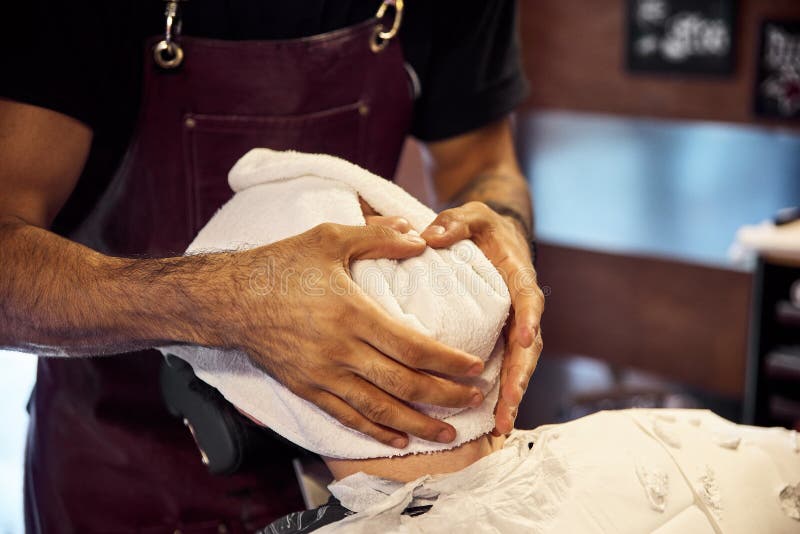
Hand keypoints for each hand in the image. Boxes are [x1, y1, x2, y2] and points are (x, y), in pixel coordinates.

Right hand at [207, 223, 485, 447]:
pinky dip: (375, 431)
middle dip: (445, 395)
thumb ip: (377, 236)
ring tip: (448, 433)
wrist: (230, 299)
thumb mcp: (329, 238)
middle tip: (475, 399)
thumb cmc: (281, 264)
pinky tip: (398, 440)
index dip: (447, 362)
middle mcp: (340, 351)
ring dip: (417, 423)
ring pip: (380, 408)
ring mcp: (322, 375)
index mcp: (352, 313)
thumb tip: (420, 237)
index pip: (413, 347)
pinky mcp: (306, 388)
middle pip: (404, 383)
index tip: (475, 367)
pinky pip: (347, 416)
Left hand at [420, 201, 544, 434]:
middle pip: (528, 347)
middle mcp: (521, 308)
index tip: (524, 338)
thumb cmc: (481, 227)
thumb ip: (453, 223)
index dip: (529, 318)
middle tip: (508, 405)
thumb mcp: (470, 216)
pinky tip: (487, 421)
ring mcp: (512, 327)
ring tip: (499, 427)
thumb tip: (428, 236)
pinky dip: (498, 394)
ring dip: (511, 396)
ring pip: (518, 365)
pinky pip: (503, 368)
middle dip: (520, 377)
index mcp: (518, 277)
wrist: (494, 237)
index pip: (528, 298)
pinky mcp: (501, 338)